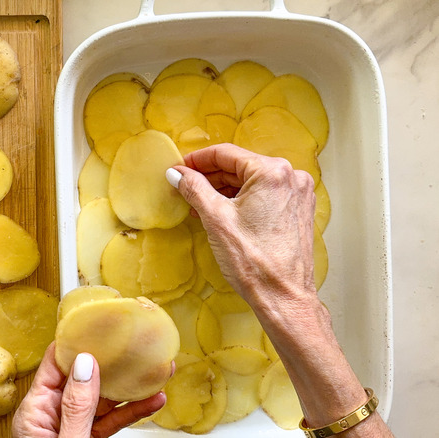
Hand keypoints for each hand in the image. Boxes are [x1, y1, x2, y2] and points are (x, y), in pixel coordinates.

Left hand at [12, 342, 165, 437]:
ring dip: (130, 387)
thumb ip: (77, 407)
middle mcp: (50, 416)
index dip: (76, 342)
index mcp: (35, 411)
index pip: (55, 364)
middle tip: (137, 344)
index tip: (99, 324)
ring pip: (102, 400)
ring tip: (158, 371)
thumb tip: (85, 365)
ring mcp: (69, 430)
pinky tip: (153, 402)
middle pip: (83, 378)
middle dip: (112, 362)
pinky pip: (109, 423)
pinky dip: (131, 413)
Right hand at [167, 143, 316, 310]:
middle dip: (210, 176)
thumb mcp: (215, 219)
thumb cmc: (254, 262)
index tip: (179, 169)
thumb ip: (194, 189)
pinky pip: (264, 195)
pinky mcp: (298, 212)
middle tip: (184, 187)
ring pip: (251, 182)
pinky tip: (221, 213)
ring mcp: (297, 195)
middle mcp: (291, 177)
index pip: (226, 153)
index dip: (197, 160)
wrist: (283, 297)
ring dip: (223, 190)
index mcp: (272, 172)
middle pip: (240, 166)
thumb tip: (176, 174)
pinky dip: (241, 200)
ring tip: (198, 203)